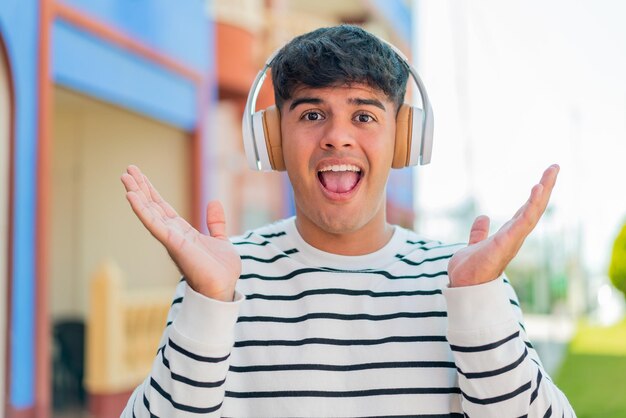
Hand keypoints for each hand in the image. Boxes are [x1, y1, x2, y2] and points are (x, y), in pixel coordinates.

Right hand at [121, 165, 240, 300]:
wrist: (223, 288)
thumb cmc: (220, 271)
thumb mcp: (220, 240)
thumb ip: (215, 223)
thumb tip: (213, 202)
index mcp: (183, 233)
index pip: (163, 208)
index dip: (152, 192)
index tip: (141, 176)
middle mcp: (173, 234)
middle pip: (152, 207)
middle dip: (140, 188)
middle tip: (127, 171)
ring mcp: (171, 239)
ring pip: (149, 212)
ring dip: (136, 194)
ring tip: (125, 177)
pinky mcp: (174, 244)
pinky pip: (154, 224)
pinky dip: (143, 210)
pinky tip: (132, 197)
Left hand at [447, 164, 558, 286]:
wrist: (464, 287)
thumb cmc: (471, 270)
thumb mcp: (475, 245)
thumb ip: (479, 233)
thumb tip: (483, 218)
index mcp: (508, 235)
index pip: (525, 210)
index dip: (535, 195)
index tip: (544, 178)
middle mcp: (514, 237)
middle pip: (534, 208)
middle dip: (546, 187)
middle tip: (555, 167)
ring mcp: (512, 240)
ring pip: (532, 213)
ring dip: (542, 194)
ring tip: (549, 175)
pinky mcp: (505, 244)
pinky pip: (522, 223)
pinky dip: (531, 207)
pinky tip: (537, 190)